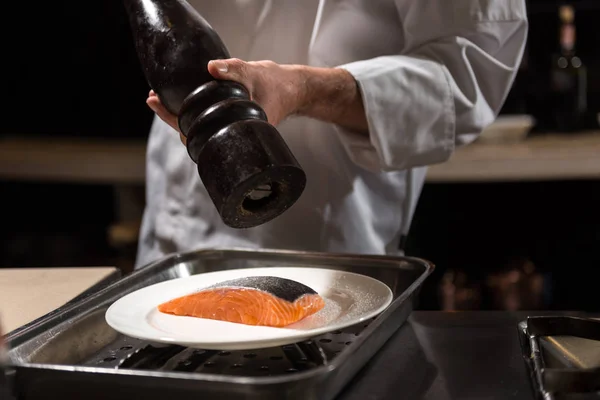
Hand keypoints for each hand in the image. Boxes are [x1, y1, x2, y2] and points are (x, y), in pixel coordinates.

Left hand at [147, 59, 306, 145]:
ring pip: (199, 128)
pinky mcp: (230, 122)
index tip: (156, 104)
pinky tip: (181, 103)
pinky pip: (207, 121)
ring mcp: (229, 128)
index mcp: (235, 128)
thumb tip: (212, 67)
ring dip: (179, 115)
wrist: (293, 90)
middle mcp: (230, 132)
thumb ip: (234, 70)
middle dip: (171, 116)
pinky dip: (191, 112)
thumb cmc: (276, 84)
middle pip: (193, 132)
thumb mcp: (254, 73)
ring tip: (159, 100)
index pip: (197, 131)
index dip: (173, 119)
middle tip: (152, 99)